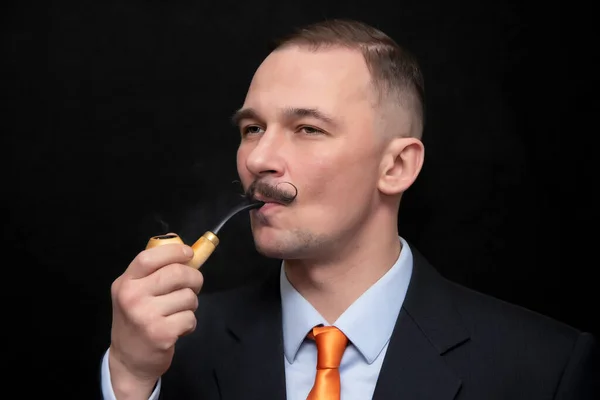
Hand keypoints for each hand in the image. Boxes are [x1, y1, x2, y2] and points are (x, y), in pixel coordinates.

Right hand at [108, 237, 202, 398]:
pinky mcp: (161, 333)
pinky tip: (177, 329)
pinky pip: (190, 317)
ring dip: (191, 304)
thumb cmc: (136, 321)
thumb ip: (153, 271)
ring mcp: (146, 315)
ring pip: (188, 296)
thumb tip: (184, 249)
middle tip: (194, 285)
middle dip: (194, 277)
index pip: (150, 256)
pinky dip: (190, 323)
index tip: (189, 253)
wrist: (128, 361)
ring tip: (178, 312)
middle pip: (176, 273)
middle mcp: (132, 297)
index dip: (174, 251)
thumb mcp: (134, 292)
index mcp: (125, 282)